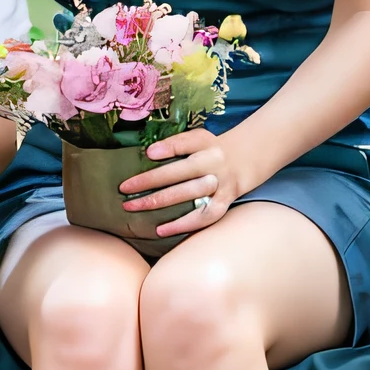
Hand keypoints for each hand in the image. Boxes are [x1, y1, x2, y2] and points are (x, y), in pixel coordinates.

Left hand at [116, 129, 240, 237]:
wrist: (245, 159)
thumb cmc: (210, 150)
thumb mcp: (198, 139)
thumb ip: (176, 144)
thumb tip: (147, 154)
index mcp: (205, 142)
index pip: (186, 142)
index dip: (168, 147)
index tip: (148, 154)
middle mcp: (214, 161)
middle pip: (181, 171)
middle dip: (151, 180)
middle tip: (124, 188)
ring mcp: (220, 183)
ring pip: (189, 193)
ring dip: (160, 201)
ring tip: (135, 207)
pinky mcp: (225, 202)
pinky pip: (203, 216)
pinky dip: (182, 225)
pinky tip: (161, 230)